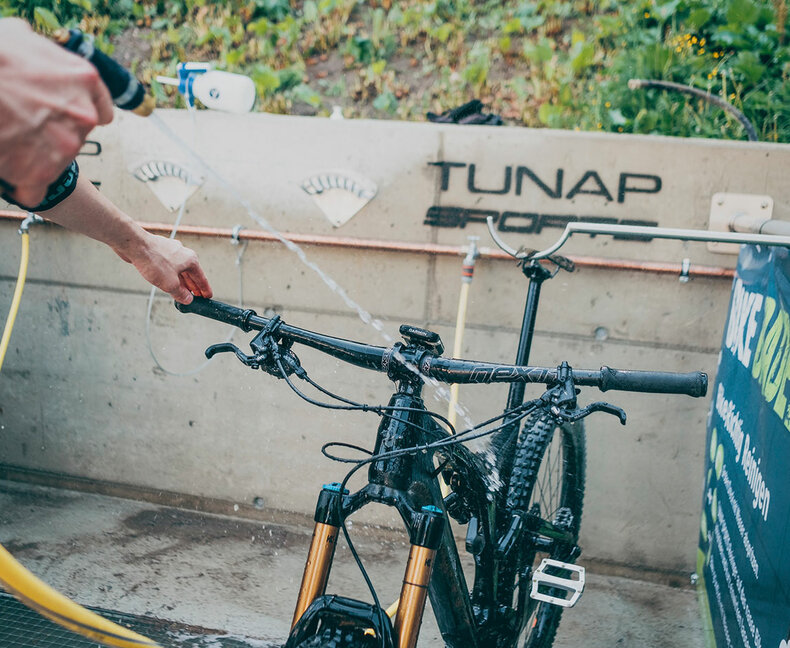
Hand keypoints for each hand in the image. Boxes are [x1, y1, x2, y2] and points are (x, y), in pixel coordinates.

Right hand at [0, 18, 113, 206]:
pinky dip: (23, 183)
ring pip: (56, 161)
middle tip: (21, 122)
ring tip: (8, 137)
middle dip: (53, 133)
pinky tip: (8, 169)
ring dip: (35, 156)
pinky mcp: (41, 171)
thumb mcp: (24, 38)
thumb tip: (41, 64)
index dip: (78, 115)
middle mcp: (84, 115)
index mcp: (85, 80)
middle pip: (76, 136)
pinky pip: (36, 189)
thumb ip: (45, 60)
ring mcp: (65, 145)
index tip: (62, 117)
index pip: (101, 112)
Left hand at [124, 234, 213, 304]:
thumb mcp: (170, 284)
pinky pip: (169, 266)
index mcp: (191, 260)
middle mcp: (183, 253)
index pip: (201, 278)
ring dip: (181, 281)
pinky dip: (171, 275)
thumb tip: (188, 299)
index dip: (205, 289)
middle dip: (193, 286)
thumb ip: (181, 294)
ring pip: (179, 269)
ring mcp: (171, 251)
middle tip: (195, 297)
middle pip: (191, 274)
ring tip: (182, 292)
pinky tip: (167, 281)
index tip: (207, 296)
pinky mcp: (159, 251)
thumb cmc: (154, 261)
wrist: (134, 245)